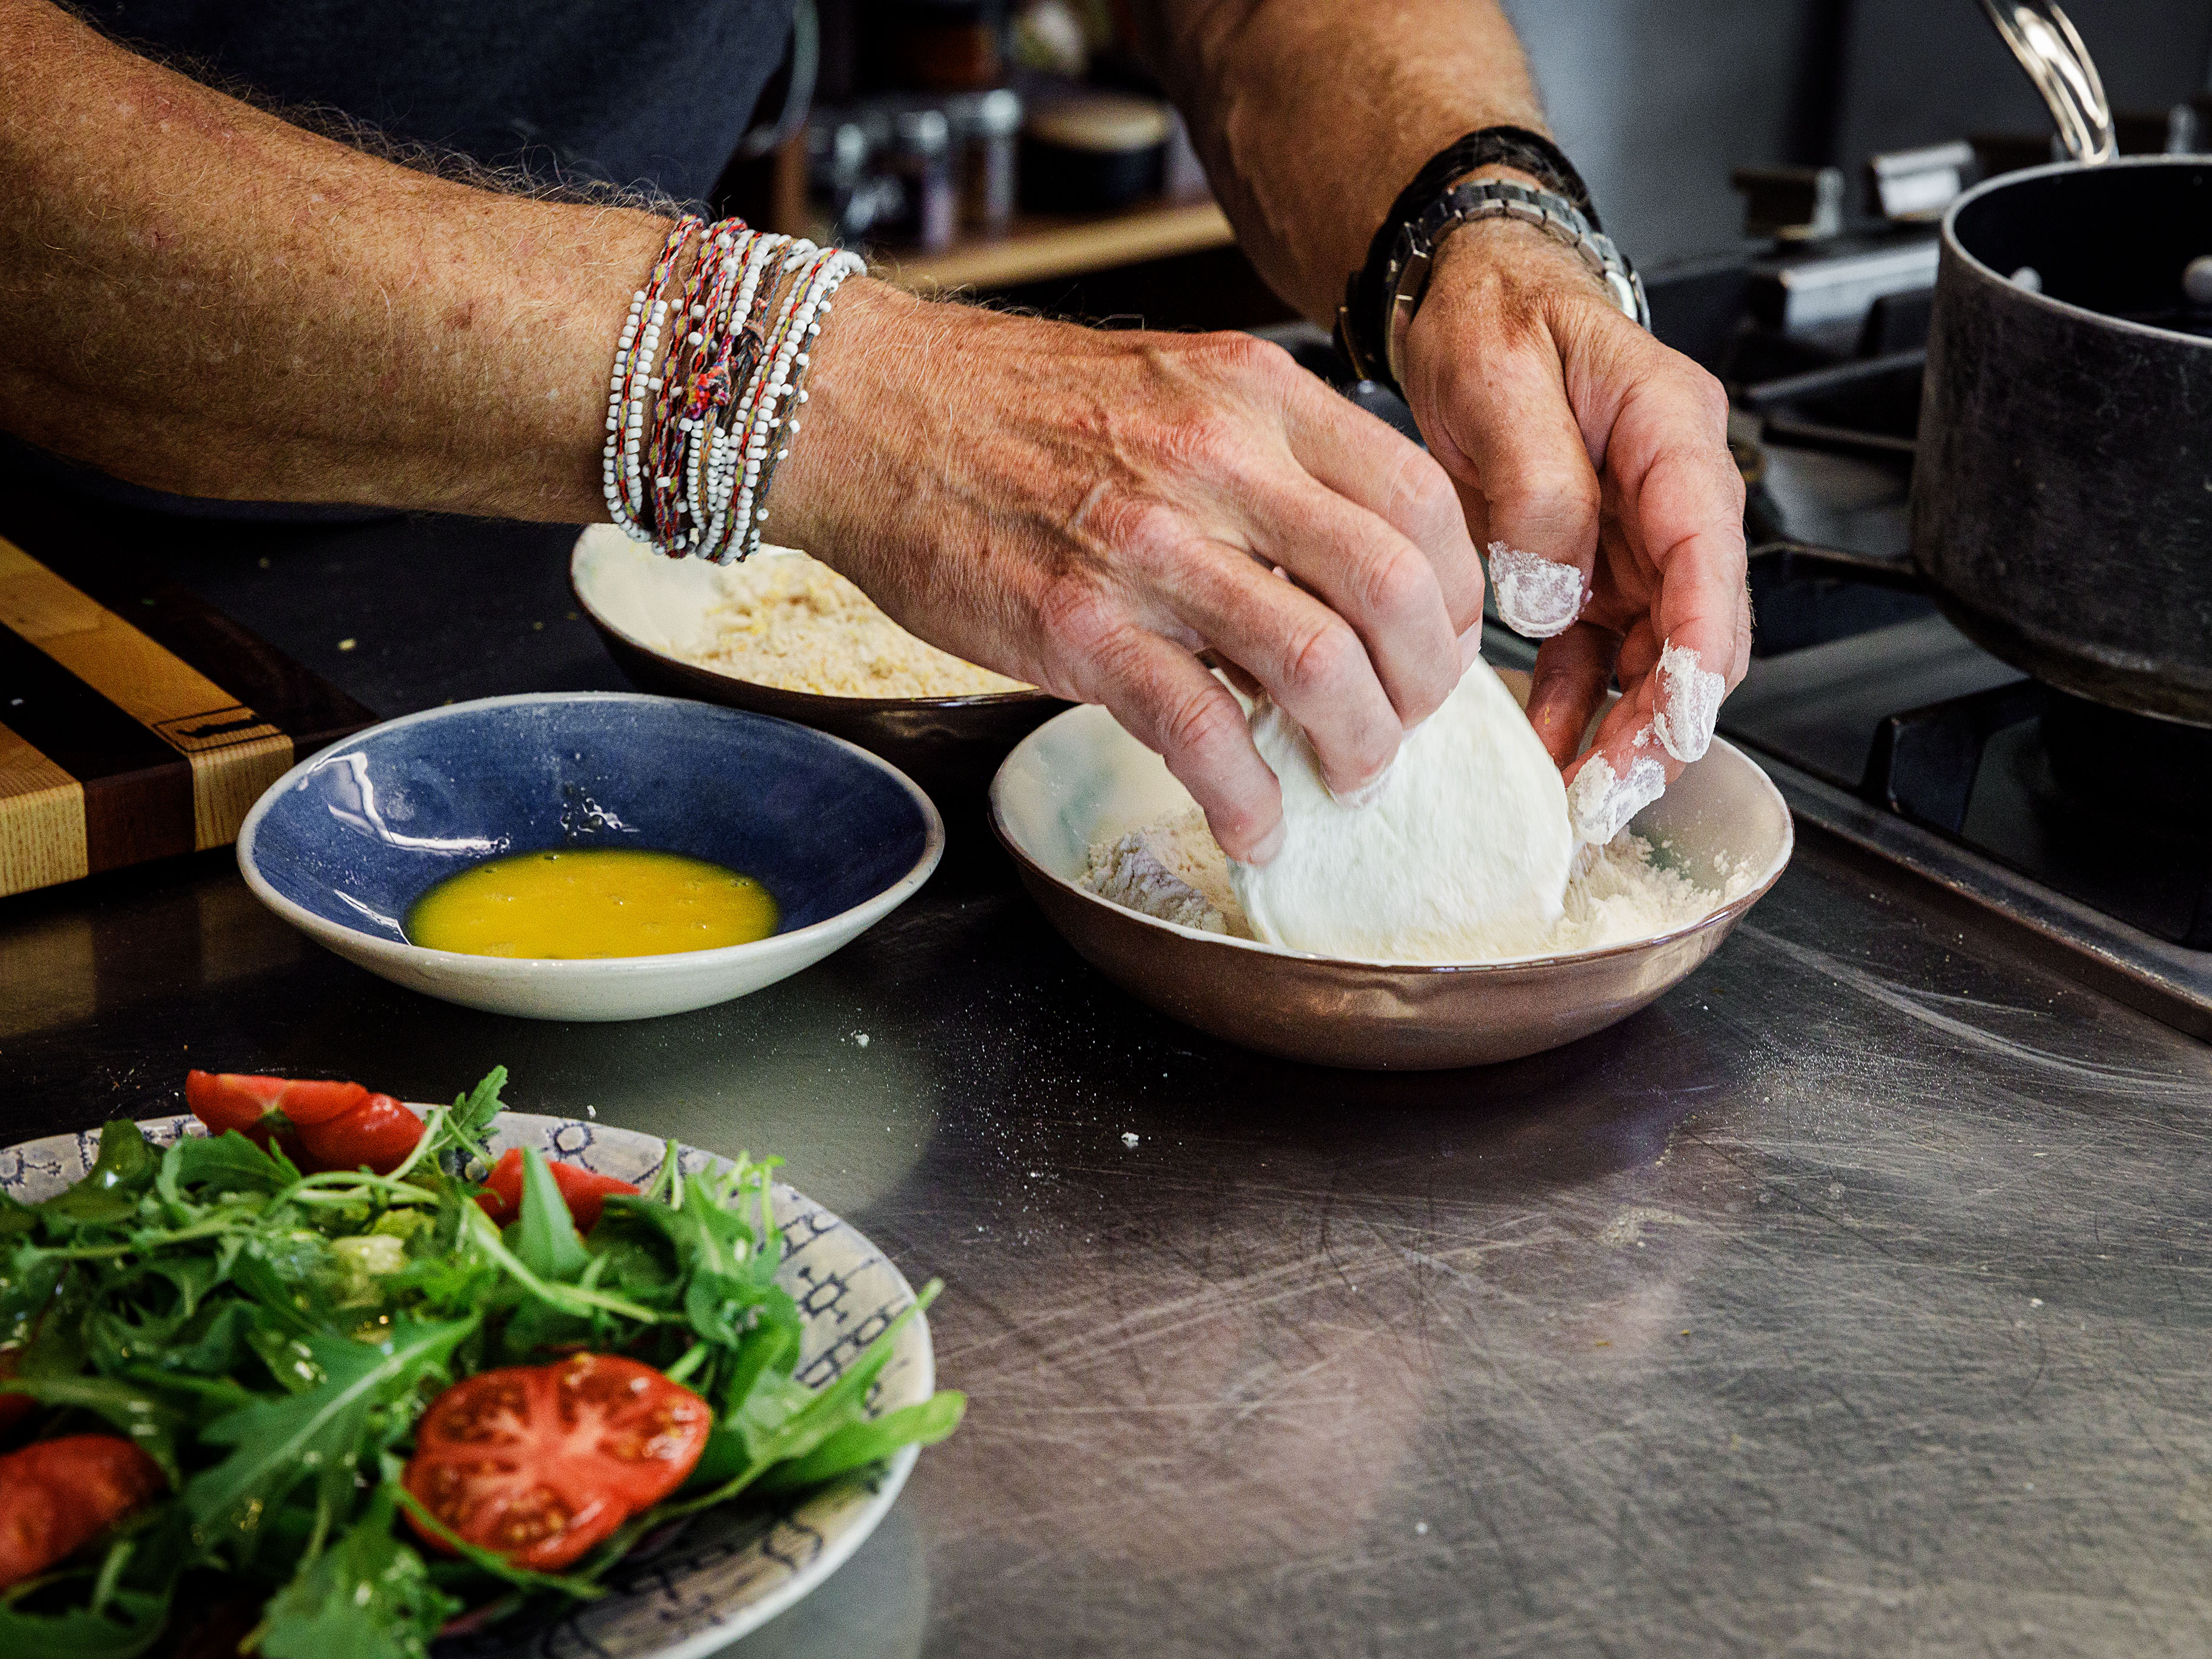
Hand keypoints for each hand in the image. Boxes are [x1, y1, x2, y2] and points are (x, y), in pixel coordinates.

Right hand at [777, 281, 1482, 860]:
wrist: (869, 411)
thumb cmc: (1012, 408)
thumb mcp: (1170, 386)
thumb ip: (1264, 460)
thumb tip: (1345, 568)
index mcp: (1253, 394)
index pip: (1419, 497)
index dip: (1458, 592)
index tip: (1443, 644)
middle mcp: (1216, 459)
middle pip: (1393, 587)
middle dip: (1426, 685)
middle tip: (1407, 726)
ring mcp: (1147, 545)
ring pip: (1317, 662)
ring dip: (1356, 745)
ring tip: (1344, 778)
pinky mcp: (1077, 626)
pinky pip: (1201, 730)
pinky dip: (1248, 796)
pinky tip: (1254, 823)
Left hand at [1398, 197, 1751, 842]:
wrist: (1464, 295)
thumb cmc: (1492, 313)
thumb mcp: (1496, 377)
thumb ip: (1534, 484)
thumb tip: (1548, 593)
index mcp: (1667, 432)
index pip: (1708, 552)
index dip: (1697, 647)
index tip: (1672, 721)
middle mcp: (1667, 493)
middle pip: (1695, 627)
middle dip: (1662, 721)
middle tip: (1609, 795)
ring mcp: (1633, 537)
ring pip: (1653, 657)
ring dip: (1623, 732)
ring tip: (1577, 801)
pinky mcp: (1590, 567)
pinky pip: (1597, 655)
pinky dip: (1577, 709)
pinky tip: (1548, 755)